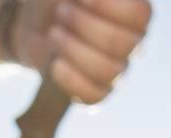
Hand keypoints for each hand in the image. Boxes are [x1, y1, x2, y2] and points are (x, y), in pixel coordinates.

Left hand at [21, 0, 150, 103]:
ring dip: (73, 49)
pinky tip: (55, 63)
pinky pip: (94, 96)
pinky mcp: (98, 90)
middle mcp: (134, 41)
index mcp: (134, 11)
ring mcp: (118, 68)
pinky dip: (70, 80)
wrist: (30, 20)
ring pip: (109, 72)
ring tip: (53, 34)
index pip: (140, 14)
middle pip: (122, 43)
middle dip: (83, 26)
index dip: (108, 6)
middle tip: (60, 12)